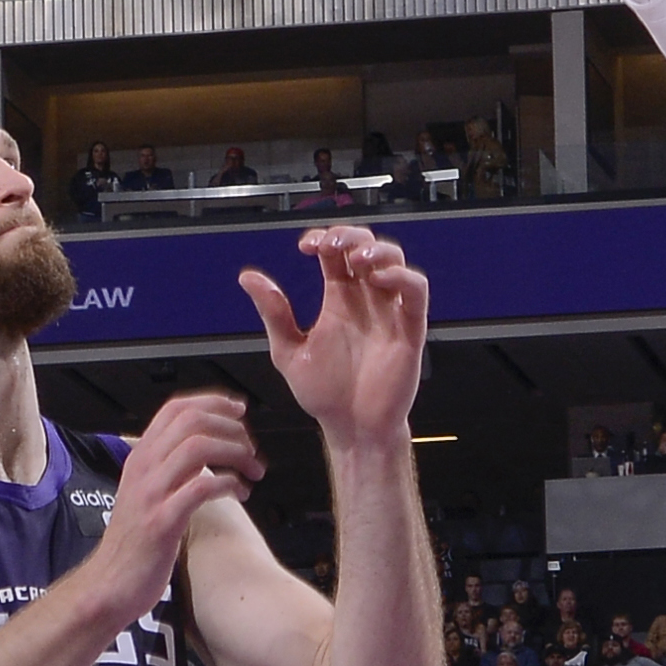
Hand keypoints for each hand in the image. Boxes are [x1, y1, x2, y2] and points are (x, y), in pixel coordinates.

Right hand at [94, 387, 264, 609]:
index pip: (175, 409)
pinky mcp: (162, 522)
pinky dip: (229, 483)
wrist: (109, 584)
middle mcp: (144, 469)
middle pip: (192, 421)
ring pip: (199, 447)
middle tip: (250, 449)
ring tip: (251, 471)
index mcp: (140, 458)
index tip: (239, 411)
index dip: (213, 402)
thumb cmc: (134, 545)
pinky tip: (239, 493)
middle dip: (231, 428)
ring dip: (235, 453)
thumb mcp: (145, 494)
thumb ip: (167, 469)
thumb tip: (202, 452)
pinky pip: (202, 487)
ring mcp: (151, 494)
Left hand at [246, 221, 431, 453]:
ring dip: (378, 250)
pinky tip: (380, 280)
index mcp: (338, 301)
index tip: (306, 246)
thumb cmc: (325, 395)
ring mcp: (388, 313)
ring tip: (356, 259)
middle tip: (331, 245)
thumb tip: (249, 277)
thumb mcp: (288, 352)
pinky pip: (416, 293)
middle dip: (350, 236)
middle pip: (366, 248)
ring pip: (394, 262)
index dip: (325, 238)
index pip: (336, 253)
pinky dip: (403, 278)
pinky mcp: (409, 330)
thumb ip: (274, 314)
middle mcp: (365, 301)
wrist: (351, 429)